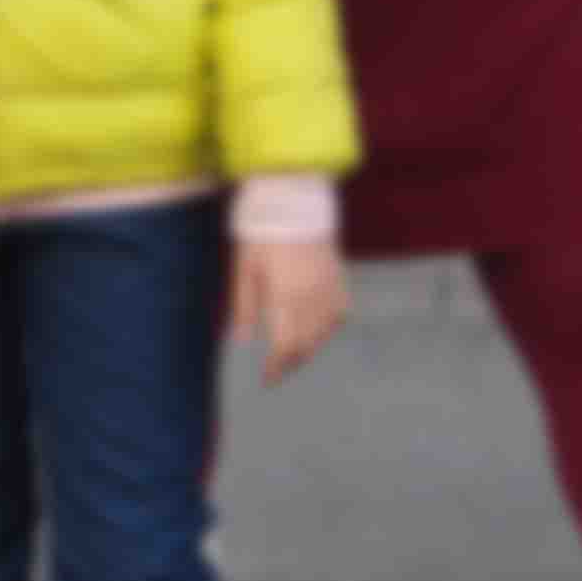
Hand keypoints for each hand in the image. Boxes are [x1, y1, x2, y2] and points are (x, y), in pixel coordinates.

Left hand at [228, 236, 347, 385]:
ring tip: (295, 355)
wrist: (293, 201)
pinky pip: (339, 313)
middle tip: (279, 371)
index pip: (285, 345)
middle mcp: (312, 297)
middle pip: (306, 344)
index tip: (268, 379)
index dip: (277, 367)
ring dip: (310, 347)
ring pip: (324, 332)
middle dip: (292, 361)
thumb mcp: (245, 268)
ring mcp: (329, 288)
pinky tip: (319, 330)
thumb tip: (242, 341)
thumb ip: (244, 305)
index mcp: (285, 296)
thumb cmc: (262, 235)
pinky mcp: (339, 278)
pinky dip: (329, 327)